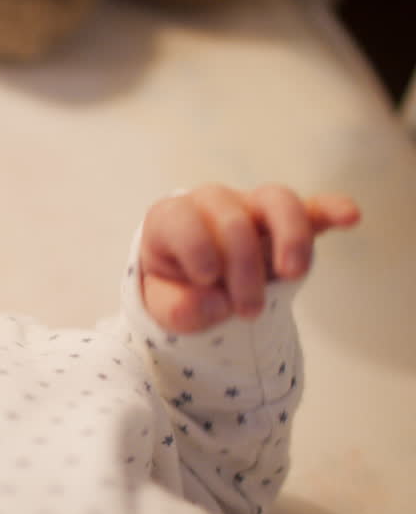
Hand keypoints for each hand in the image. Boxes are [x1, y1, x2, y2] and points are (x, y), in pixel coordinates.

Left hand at [140, 185, 358, 333]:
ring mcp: (251, 209)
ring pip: (276, 201)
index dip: (197, 247)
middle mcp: (211, 204)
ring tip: (291, 274)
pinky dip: (331, 210)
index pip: (182, 219)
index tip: (206, 278)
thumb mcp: (163, 306)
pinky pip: (313, 208)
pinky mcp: (287, 222)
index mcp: (171, 219)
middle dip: (243, 269)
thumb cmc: (176, 290)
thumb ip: (176, 309)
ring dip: (289, 238)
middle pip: (233, 221)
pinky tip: (350, 217)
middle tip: (246, 312)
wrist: (199, 288)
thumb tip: (216, 302)